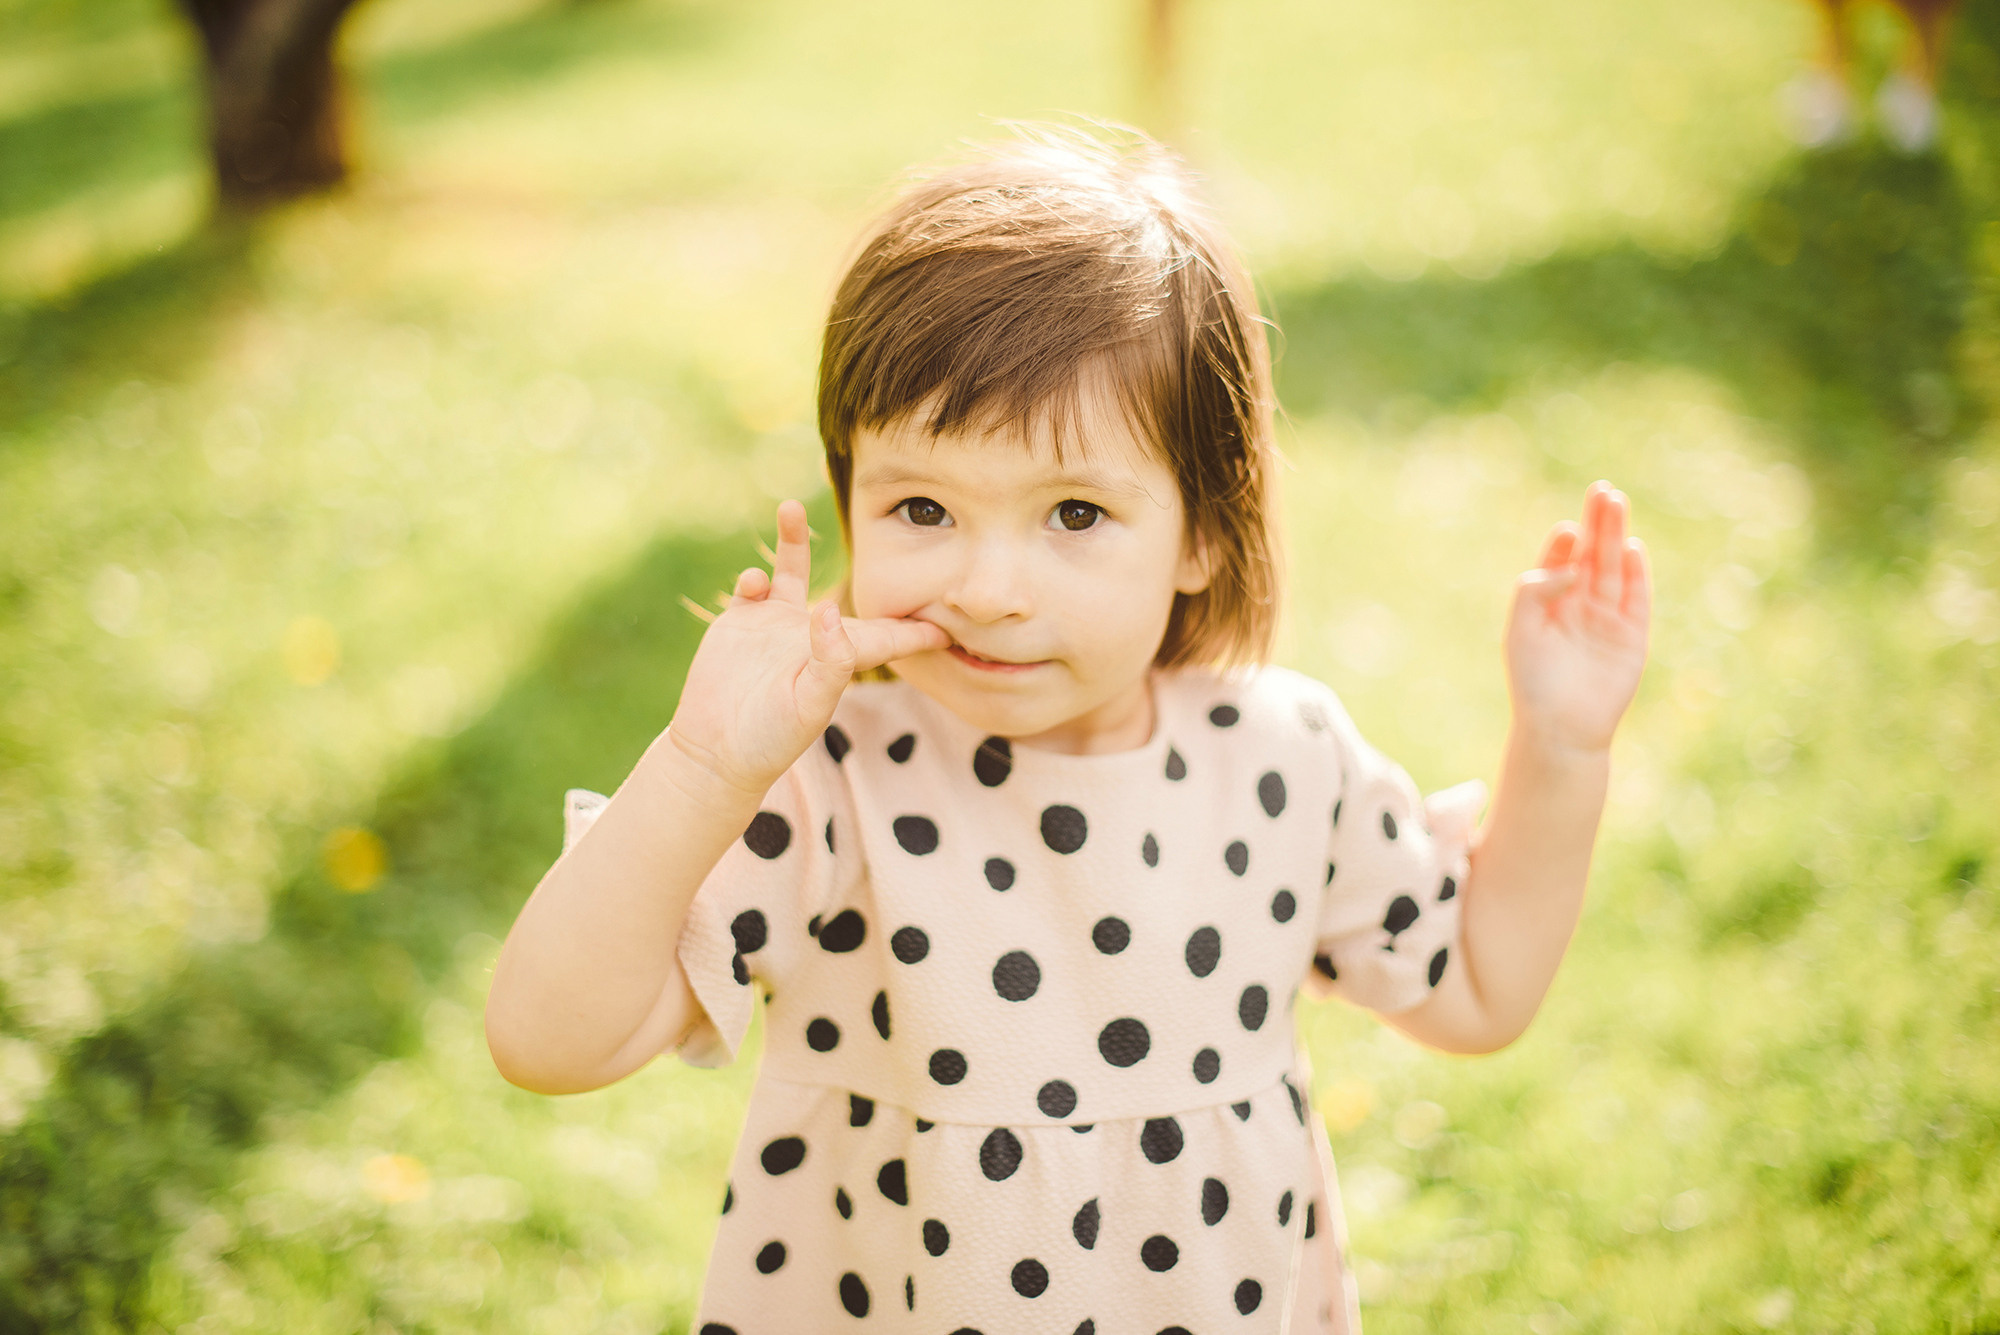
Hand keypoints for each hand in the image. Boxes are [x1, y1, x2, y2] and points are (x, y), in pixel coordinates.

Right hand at [665, 500, 948, 794]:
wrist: (714, 750)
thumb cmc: (769, 739)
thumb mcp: (807, 706)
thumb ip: (829, 661)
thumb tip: (829, 609)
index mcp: (840, 659)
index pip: (889, 637)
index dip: (918, 629)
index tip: (951, 617)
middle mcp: (811, 635)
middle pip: (845, 594)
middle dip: (865, 568)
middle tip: (891, 527)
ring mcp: (774, 625)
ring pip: (791, 570)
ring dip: (791, 541)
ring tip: (790, 507)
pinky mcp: (740, 622)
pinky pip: (753, 587)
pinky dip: (753, 578)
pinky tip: (754, 582)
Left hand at [1504, 481, 1651, 754]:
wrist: (1561, 729)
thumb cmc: (1533, 683)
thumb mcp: (1520, 631)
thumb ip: (1536, 590)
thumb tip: (1572, 565)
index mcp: (1548, 603)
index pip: (1557, 561)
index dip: (1562, 543)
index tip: (1567, 530)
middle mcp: (1578, 605)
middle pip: (1590, 555)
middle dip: (1596, 523)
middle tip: (1601, 490)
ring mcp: (1607, 618)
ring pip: (1613, 568)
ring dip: (1615, 536)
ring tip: (1616, 502)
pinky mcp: (1631, 635)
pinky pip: (1636, 597)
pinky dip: (1636, 573)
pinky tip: (1632, 547)